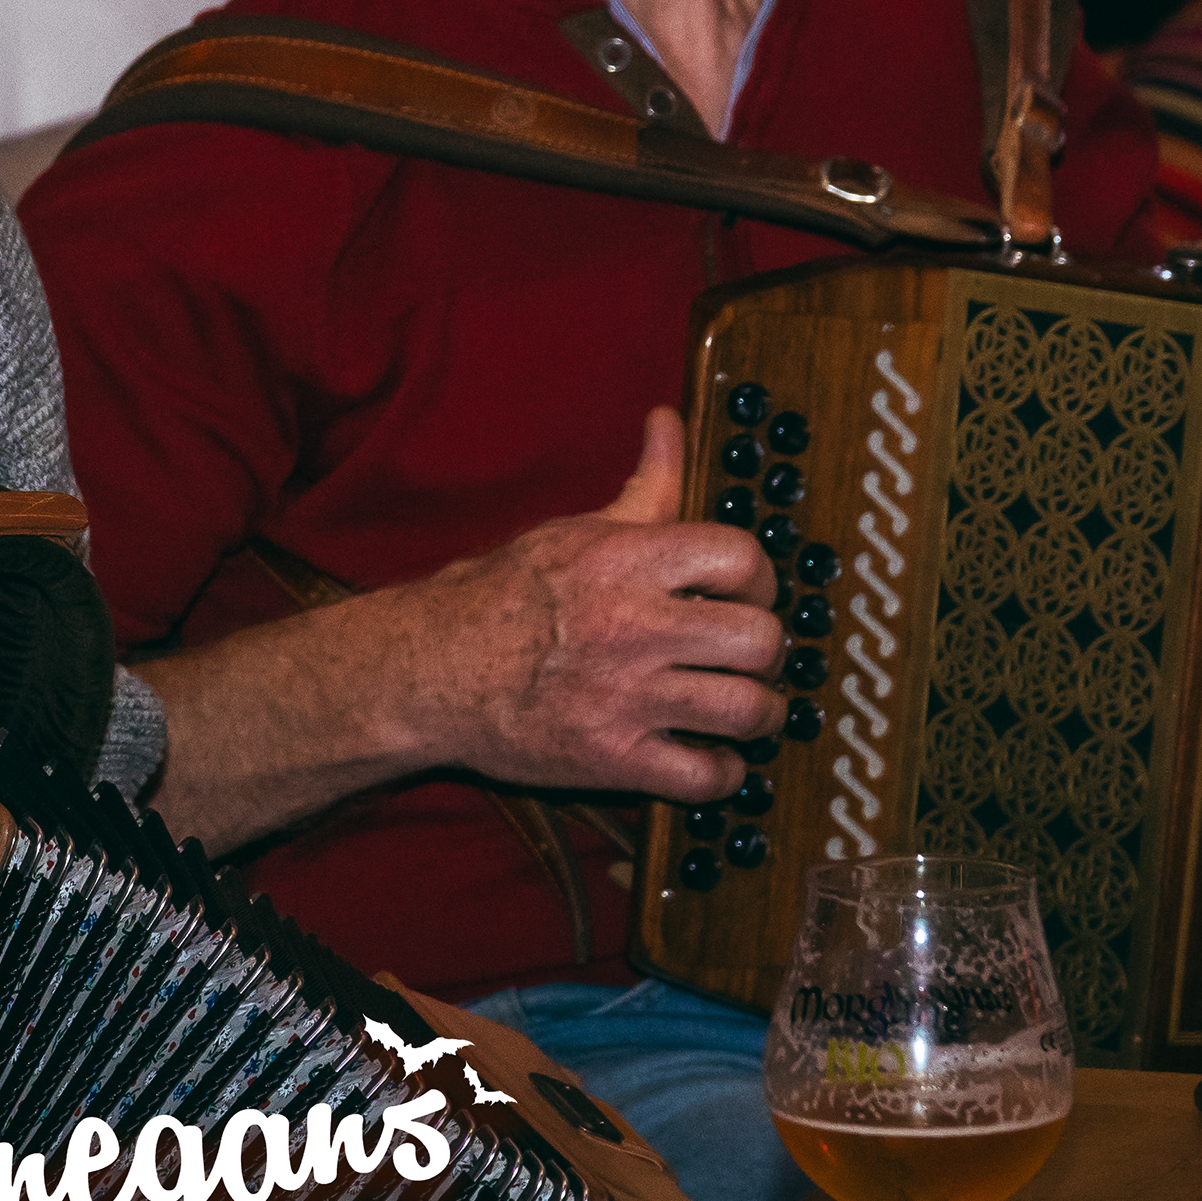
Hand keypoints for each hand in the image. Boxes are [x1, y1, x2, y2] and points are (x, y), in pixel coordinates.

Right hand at [389, 407, 783, 798]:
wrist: (433, 670)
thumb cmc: (504, 596)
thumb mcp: (575, 530)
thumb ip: (645, 485)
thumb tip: (668, 422)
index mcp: (627, 562)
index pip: (741, 556)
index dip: (760, 578)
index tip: (747, 593)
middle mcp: (633, 627)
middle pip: (760, 639)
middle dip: (768, 650)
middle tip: (750, 655)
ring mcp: (627, 698)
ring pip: (747, 711)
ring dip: (760, 715)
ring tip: (747, 709)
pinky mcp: (614, 759)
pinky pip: (706, 778)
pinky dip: (723, 773)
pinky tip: (710, 756)